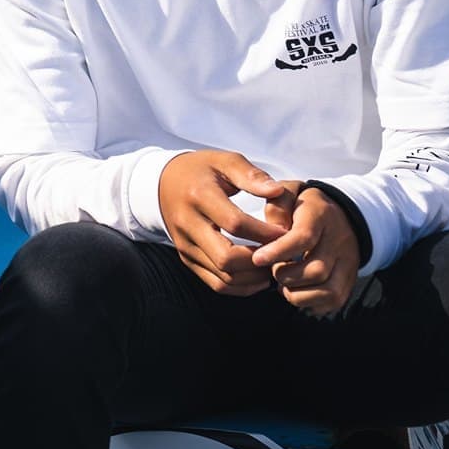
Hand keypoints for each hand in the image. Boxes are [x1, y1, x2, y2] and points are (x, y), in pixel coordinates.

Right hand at [156, 150, 294, 296]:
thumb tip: (277, 191)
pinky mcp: (187, 259)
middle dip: (260, 261)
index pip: (235, 223)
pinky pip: (217, 284)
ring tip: (274, 265)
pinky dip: (242, 287)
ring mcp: (185, 245)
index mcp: (198, 196)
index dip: (264, 232)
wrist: (162, 183)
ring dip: (254, 277)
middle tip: (282, 254)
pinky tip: (259, 275)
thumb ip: (251, 175)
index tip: (286, 232)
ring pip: (223, 277)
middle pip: (226, 258)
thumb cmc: (201, 170)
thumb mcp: (224, 161)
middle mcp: (187, 224)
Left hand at [252, 188, 359, 315]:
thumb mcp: (288, 193)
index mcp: (321, 215)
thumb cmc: (304, 206)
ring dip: (298, 294)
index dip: (278, 251)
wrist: (339, 214)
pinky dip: (310, 303)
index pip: (303, 237)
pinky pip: (333, 302)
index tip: (258, 258)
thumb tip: (272, 229)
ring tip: (283, 283)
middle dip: (286, 276)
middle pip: (316, 270)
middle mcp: (339, 241)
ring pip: (328, 291)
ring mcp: (348, 263)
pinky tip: (297, 290)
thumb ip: (277, 205)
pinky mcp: (349, 280)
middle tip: (273, 269)